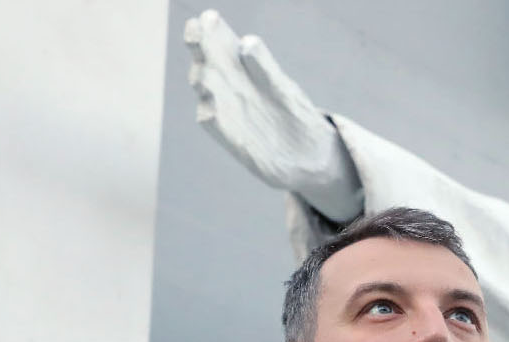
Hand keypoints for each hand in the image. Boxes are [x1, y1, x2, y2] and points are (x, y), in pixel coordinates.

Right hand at [185, 9, 362, 221]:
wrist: (312, 158)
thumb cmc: (296, 116)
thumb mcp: (284, 89)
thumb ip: (265, 67)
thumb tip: (247, 43)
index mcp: (243, 73)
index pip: (223, 47)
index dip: (214, 32)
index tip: (208, 16)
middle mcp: (230, 91)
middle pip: (209, 66)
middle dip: (201, 50)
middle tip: (196, 32)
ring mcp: (229, 115)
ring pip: (209, 94)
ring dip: (204, 82)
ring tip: (205, 72)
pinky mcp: (235, 142)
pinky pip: (218, 129)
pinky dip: (213, 119)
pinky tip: (210, 111)